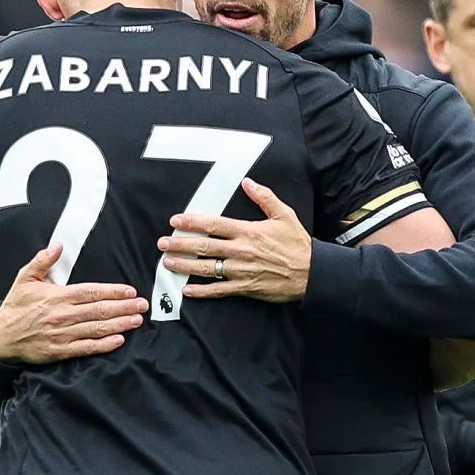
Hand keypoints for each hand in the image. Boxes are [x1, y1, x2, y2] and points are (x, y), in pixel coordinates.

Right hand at [0, 244, 148, 363]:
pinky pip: (85, 348)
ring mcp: (61, 335)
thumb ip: (42, 261)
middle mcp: (62, 315)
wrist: (0, 337)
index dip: (112, 292)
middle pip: (98, 310)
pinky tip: (118, 341)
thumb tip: (58, 246)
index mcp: (57, 297)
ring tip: (136, 320)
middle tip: (142, 306)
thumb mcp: (25, 278)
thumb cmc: (16, 306)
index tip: (130, 291)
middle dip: (123, 307)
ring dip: (119, 324)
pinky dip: (103, 345)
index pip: (91, 292)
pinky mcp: (59, 351)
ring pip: (96, 329)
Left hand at [157, 178, 310, 302]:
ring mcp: (241, 271)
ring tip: (168, 262)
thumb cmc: (297, 243)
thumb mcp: (284, 214)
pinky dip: (201, 292)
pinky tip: (187, 290)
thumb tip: (247, 182)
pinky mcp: (245, 288)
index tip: (176, 221)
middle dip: (180, 244)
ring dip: (185, 265)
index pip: (213, 224)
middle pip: (204, 246)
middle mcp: (240, 251)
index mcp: (247, 231)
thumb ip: (264, 197)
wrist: (311, 273)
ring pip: (206, 268)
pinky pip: (218, 290)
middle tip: (162, 243)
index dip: (192, 222)